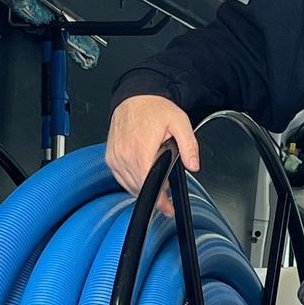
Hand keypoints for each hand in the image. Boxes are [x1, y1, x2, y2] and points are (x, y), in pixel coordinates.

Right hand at [106, 95, 199, 212]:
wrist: (135, 96)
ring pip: (129, 185)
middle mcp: (125, 154)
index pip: (147, 183)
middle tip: (167, 197)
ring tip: (156, 183)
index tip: (166, 208)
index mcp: (141, 147)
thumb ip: (189, 146)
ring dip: (143, 188)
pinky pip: (121, 178)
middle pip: (138, 187)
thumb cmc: (154, 108)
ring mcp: (115, 157)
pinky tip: (142, 174)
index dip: (158, 199)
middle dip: (155, 195)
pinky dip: (132, 181)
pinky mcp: (110, 158)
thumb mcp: (180, 122)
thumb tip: (193, 165)